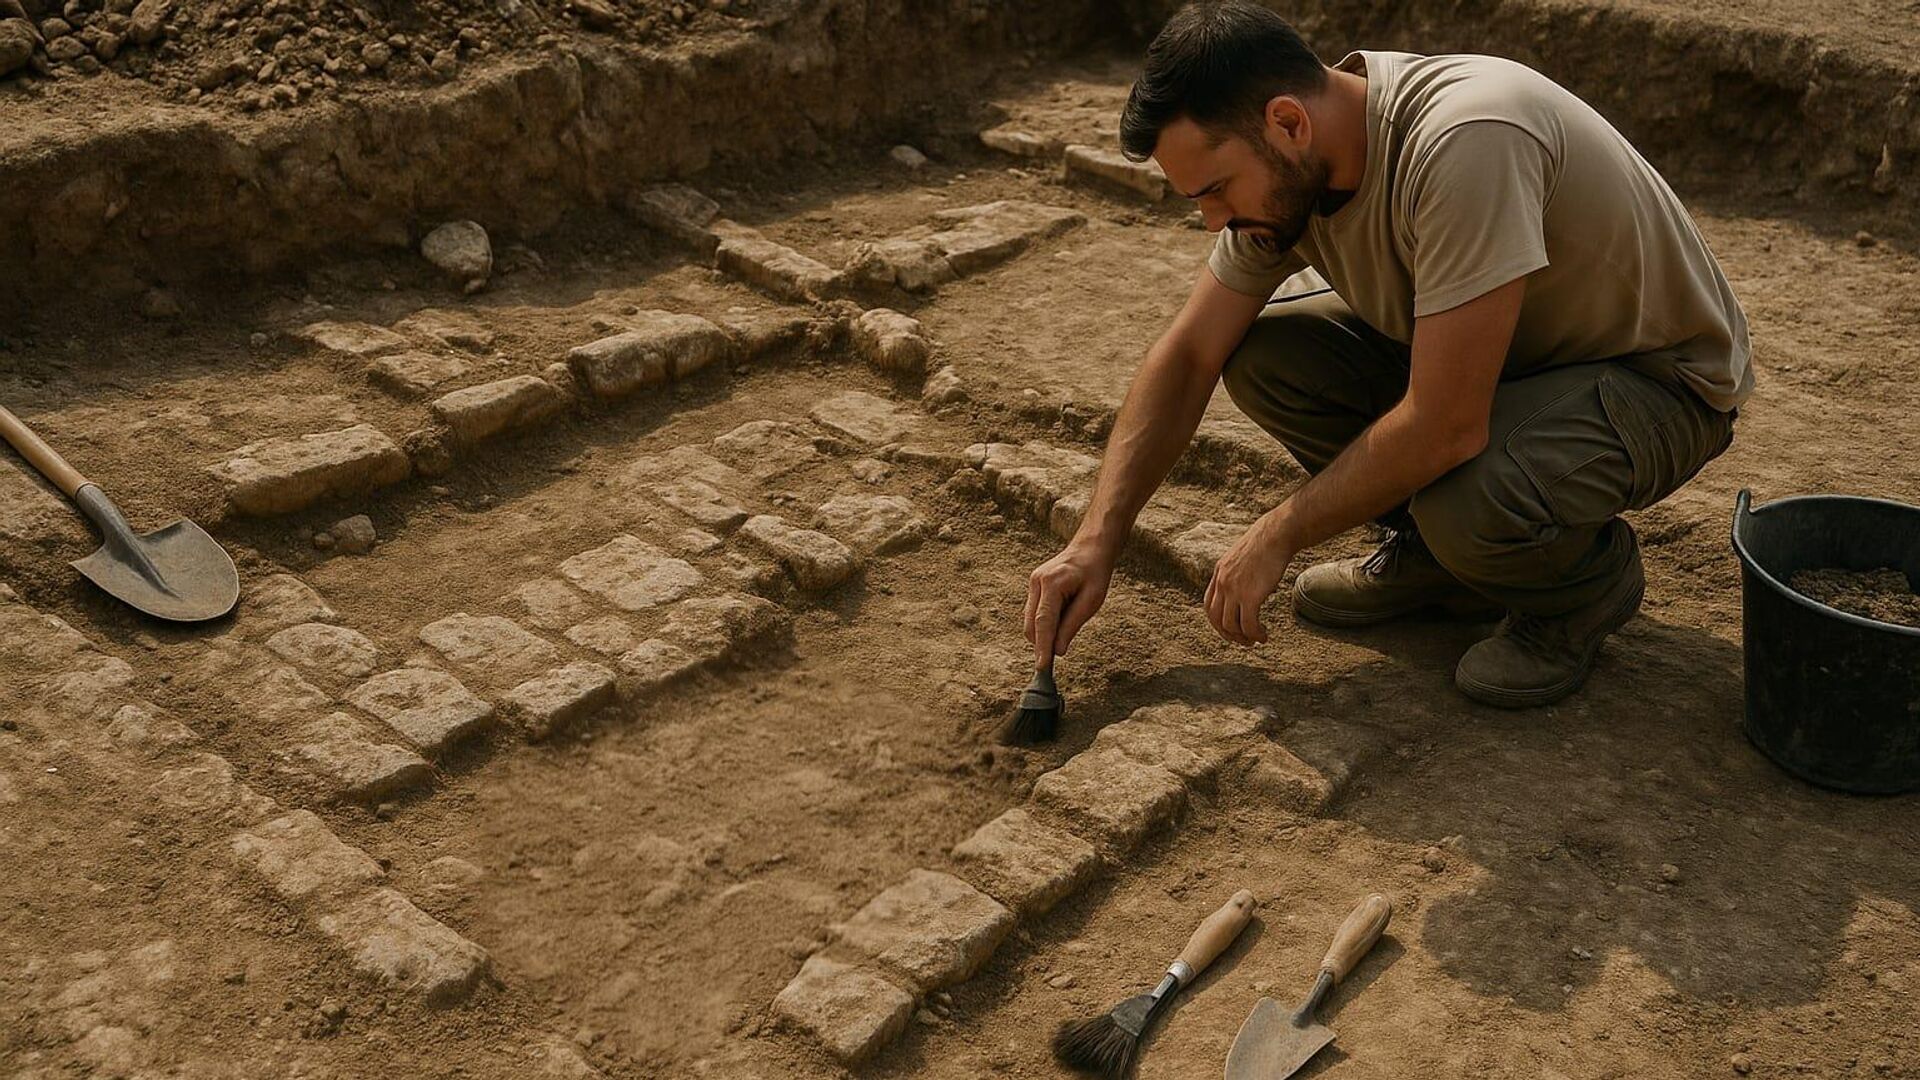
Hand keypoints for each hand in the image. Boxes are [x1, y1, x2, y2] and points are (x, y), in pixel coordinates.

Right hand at [1025, 542, 1114, 667]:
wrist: (1091, 548)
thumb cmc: (1095, 573)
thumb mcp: (1092, 600)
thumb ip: (1072, 625)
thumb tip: (1057, 651)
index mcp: (1052, 583)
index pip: (1043, 622)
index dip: (1042, 647)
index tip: (1042, 668)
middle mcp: (1037, 582)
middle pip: (1032, 624)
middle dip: (1042, 643)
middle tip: (1059, 654)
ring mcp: (1033, 583)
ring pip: (1030, 620)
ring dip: (1045, 632)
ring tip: (1069, 623)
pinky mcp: (1034, 586)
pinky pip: (1034, 613)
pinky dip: (1045, 623)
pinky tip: (1063, 616)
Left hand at [1204, 514, 1296, 644]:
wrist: (1276, 534)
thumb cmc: (1267, 543)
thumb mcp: (1243, 557)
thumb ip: (1239, 573)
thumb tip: (1248, 589)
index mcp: (1219, 573)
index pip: (1209, 605)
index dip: (1218, 621)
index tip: (1230, 629)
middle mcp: (1222, 582)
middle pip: (1216, 619)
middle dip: (1229, 634)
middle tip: (1243, 641)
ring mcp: (1234, 589)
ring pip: (1231, 625)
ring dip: (1243, 637)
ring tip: (1256, 639)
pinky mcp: (1250, 596)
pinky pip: (1248, 624)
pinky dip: (1255, 634)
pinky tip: (1263, 636)